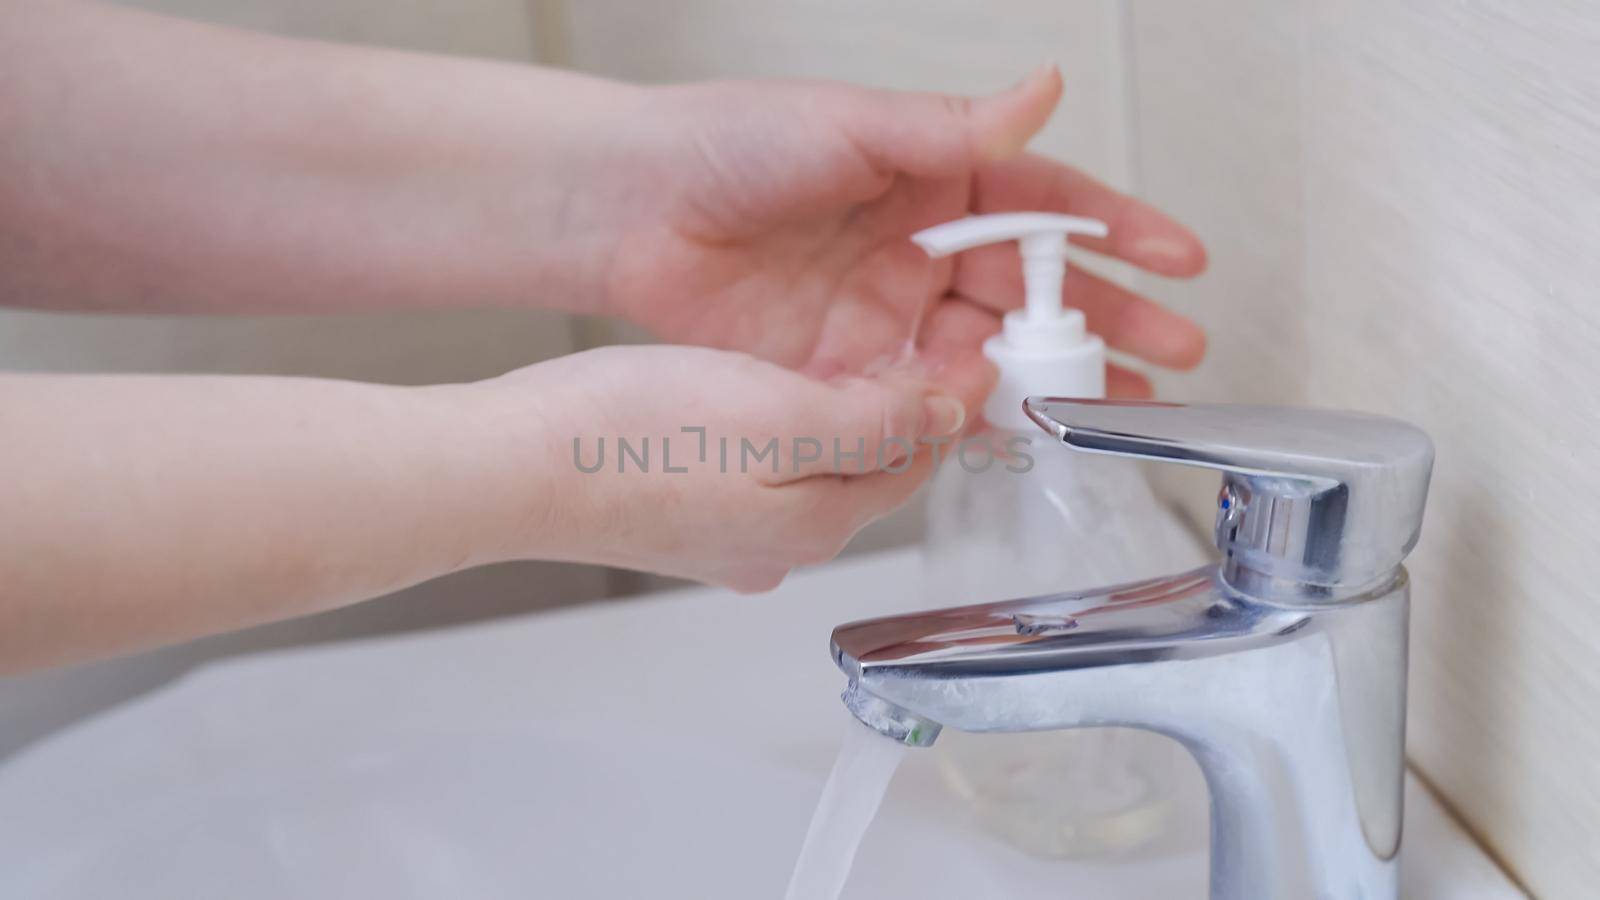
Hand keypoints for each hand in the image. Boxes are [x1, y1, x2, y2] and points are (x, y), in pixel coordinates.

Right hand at [481, 345, 964, 591]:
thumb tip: (947, 415)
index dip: (946, 397)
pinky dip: (776, 430)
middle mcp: (780, 547)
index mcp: (818, 524)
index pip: (917, 459)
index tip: (964, 342)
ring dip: (836, 416)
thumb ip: (877, 421)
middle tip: (909, 337)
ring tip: (839, 352)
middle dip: (895, 408)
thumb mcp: (780, 413)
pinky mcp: (682, 520)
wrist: (514, 465)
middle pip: (868, 469)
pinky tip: (754, 390)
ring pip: (811, 469)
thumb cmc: (632, 437)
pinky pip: (757, 472)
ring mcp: (727, 540)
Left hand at [591, 66, 1207, 411]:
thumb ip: (950, 129)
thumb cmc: (727, 143)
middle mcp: (919, 251)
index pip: (1045, 207)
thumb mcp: (850, 124)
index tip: (1177, 259)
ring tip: (1117, 405)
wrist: (631, 210)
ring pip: (988, 355)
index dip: (1115, 232)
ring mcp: (886, 317)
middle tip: (1174, 352)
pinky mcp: (844, 373)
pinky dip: (969, 419)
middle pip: (1033, 293)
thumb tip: (1044, 92)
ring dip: (1054, 380)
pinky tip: (1018, 431)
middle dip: (1108, 323)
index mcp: (932, 181)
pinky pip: (920, 401)